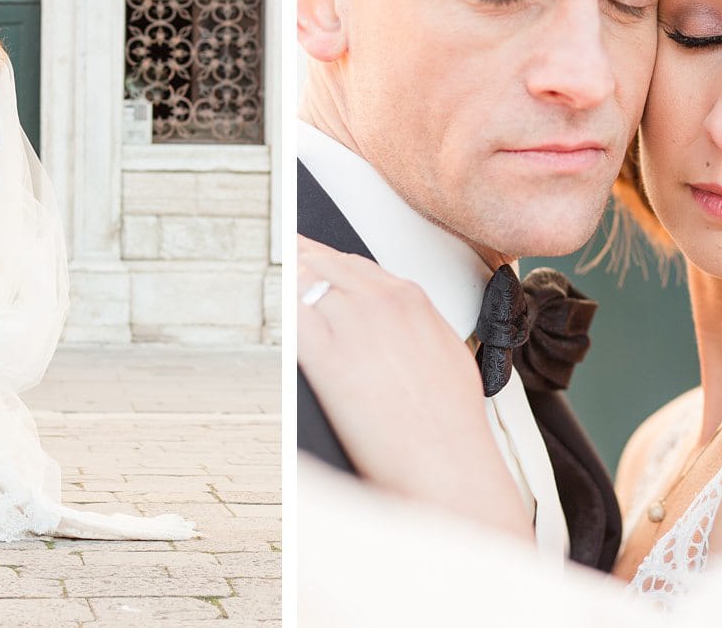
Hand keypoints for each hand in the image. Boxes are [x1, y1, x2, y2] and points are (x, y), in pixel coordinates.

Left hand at [297, 236, 533, 540]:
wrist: (446, 462)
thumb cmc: (451, 422)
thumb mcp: (445, 352)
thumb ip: (415, 323)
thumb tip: (394, 320)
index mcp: (410, 298)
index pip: (353, 261)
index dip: (324, 260)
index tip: (308, 259)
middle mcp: (380, 302)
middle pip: (322, 261)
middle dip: (299, 260)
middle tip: (280, 260)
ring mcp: (353, 325)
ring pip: (303, 279)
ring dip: (286, 281)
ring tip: (273, 283)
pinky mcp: (326, 356)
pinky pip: (289, 314)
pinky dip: (278, 308)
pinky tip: (270, 311)